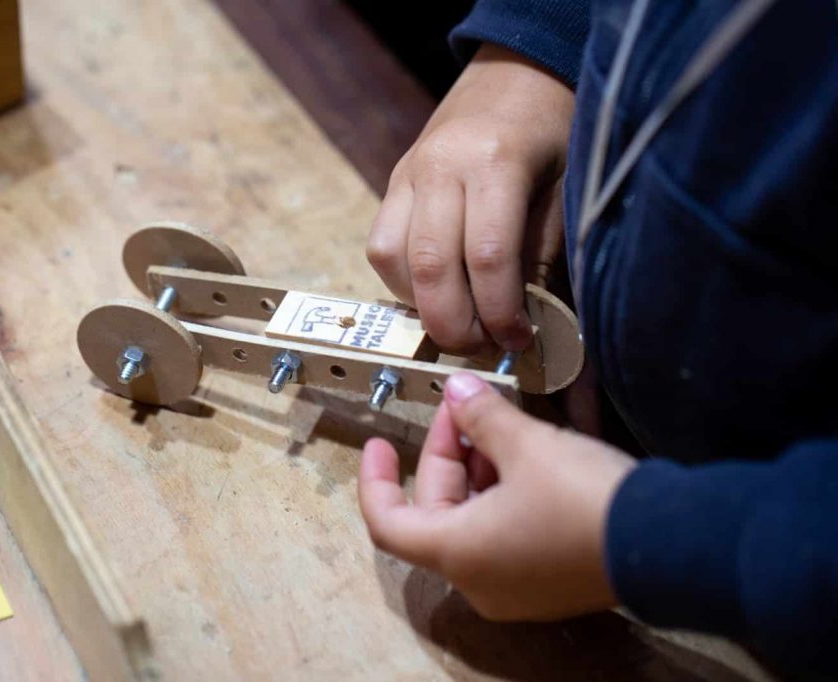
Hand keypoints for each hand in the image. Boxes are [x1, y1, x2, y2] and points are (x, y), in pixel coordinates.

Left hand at [358, 372, 635, 619]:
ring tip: (500, 425)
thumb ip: (481, 416)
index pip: (387, 521)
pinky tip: (524, 456)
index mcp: (457, 552)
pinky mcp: (546, 581)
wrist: (668, 544)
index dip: (375, 478)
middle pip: (436, 512)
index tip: (379, 443)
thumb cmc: (586, 501)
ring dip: (477, 471)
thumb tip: (457, 390)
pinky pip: (504, 535)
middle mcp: (478, 579)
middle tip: (465, 408)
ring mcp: (513, 586)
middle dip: (446, 454)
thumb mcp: (526, 445)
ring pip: (472, 521)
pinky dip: (501, 495)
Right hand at [366, 44, 574, 352]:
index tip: (518, 341)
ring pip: (392, 259)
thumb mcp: (567, 186)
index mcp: (494, 161)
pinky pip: (381, 246)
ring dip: (422, 306)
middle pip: (431, 265)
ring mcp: (408, 173)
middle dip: (454, 324)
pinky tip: (434, 293)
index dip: (501, 312)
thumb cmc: (554, 129)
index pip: (488, 257)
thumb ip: (542, 250)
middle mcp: (439, 166)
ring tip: (459, 324)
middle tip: (481, 349)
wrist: (518, 70)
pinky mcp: (394, 183)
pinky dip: (402, 283)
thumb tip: (525, 320)